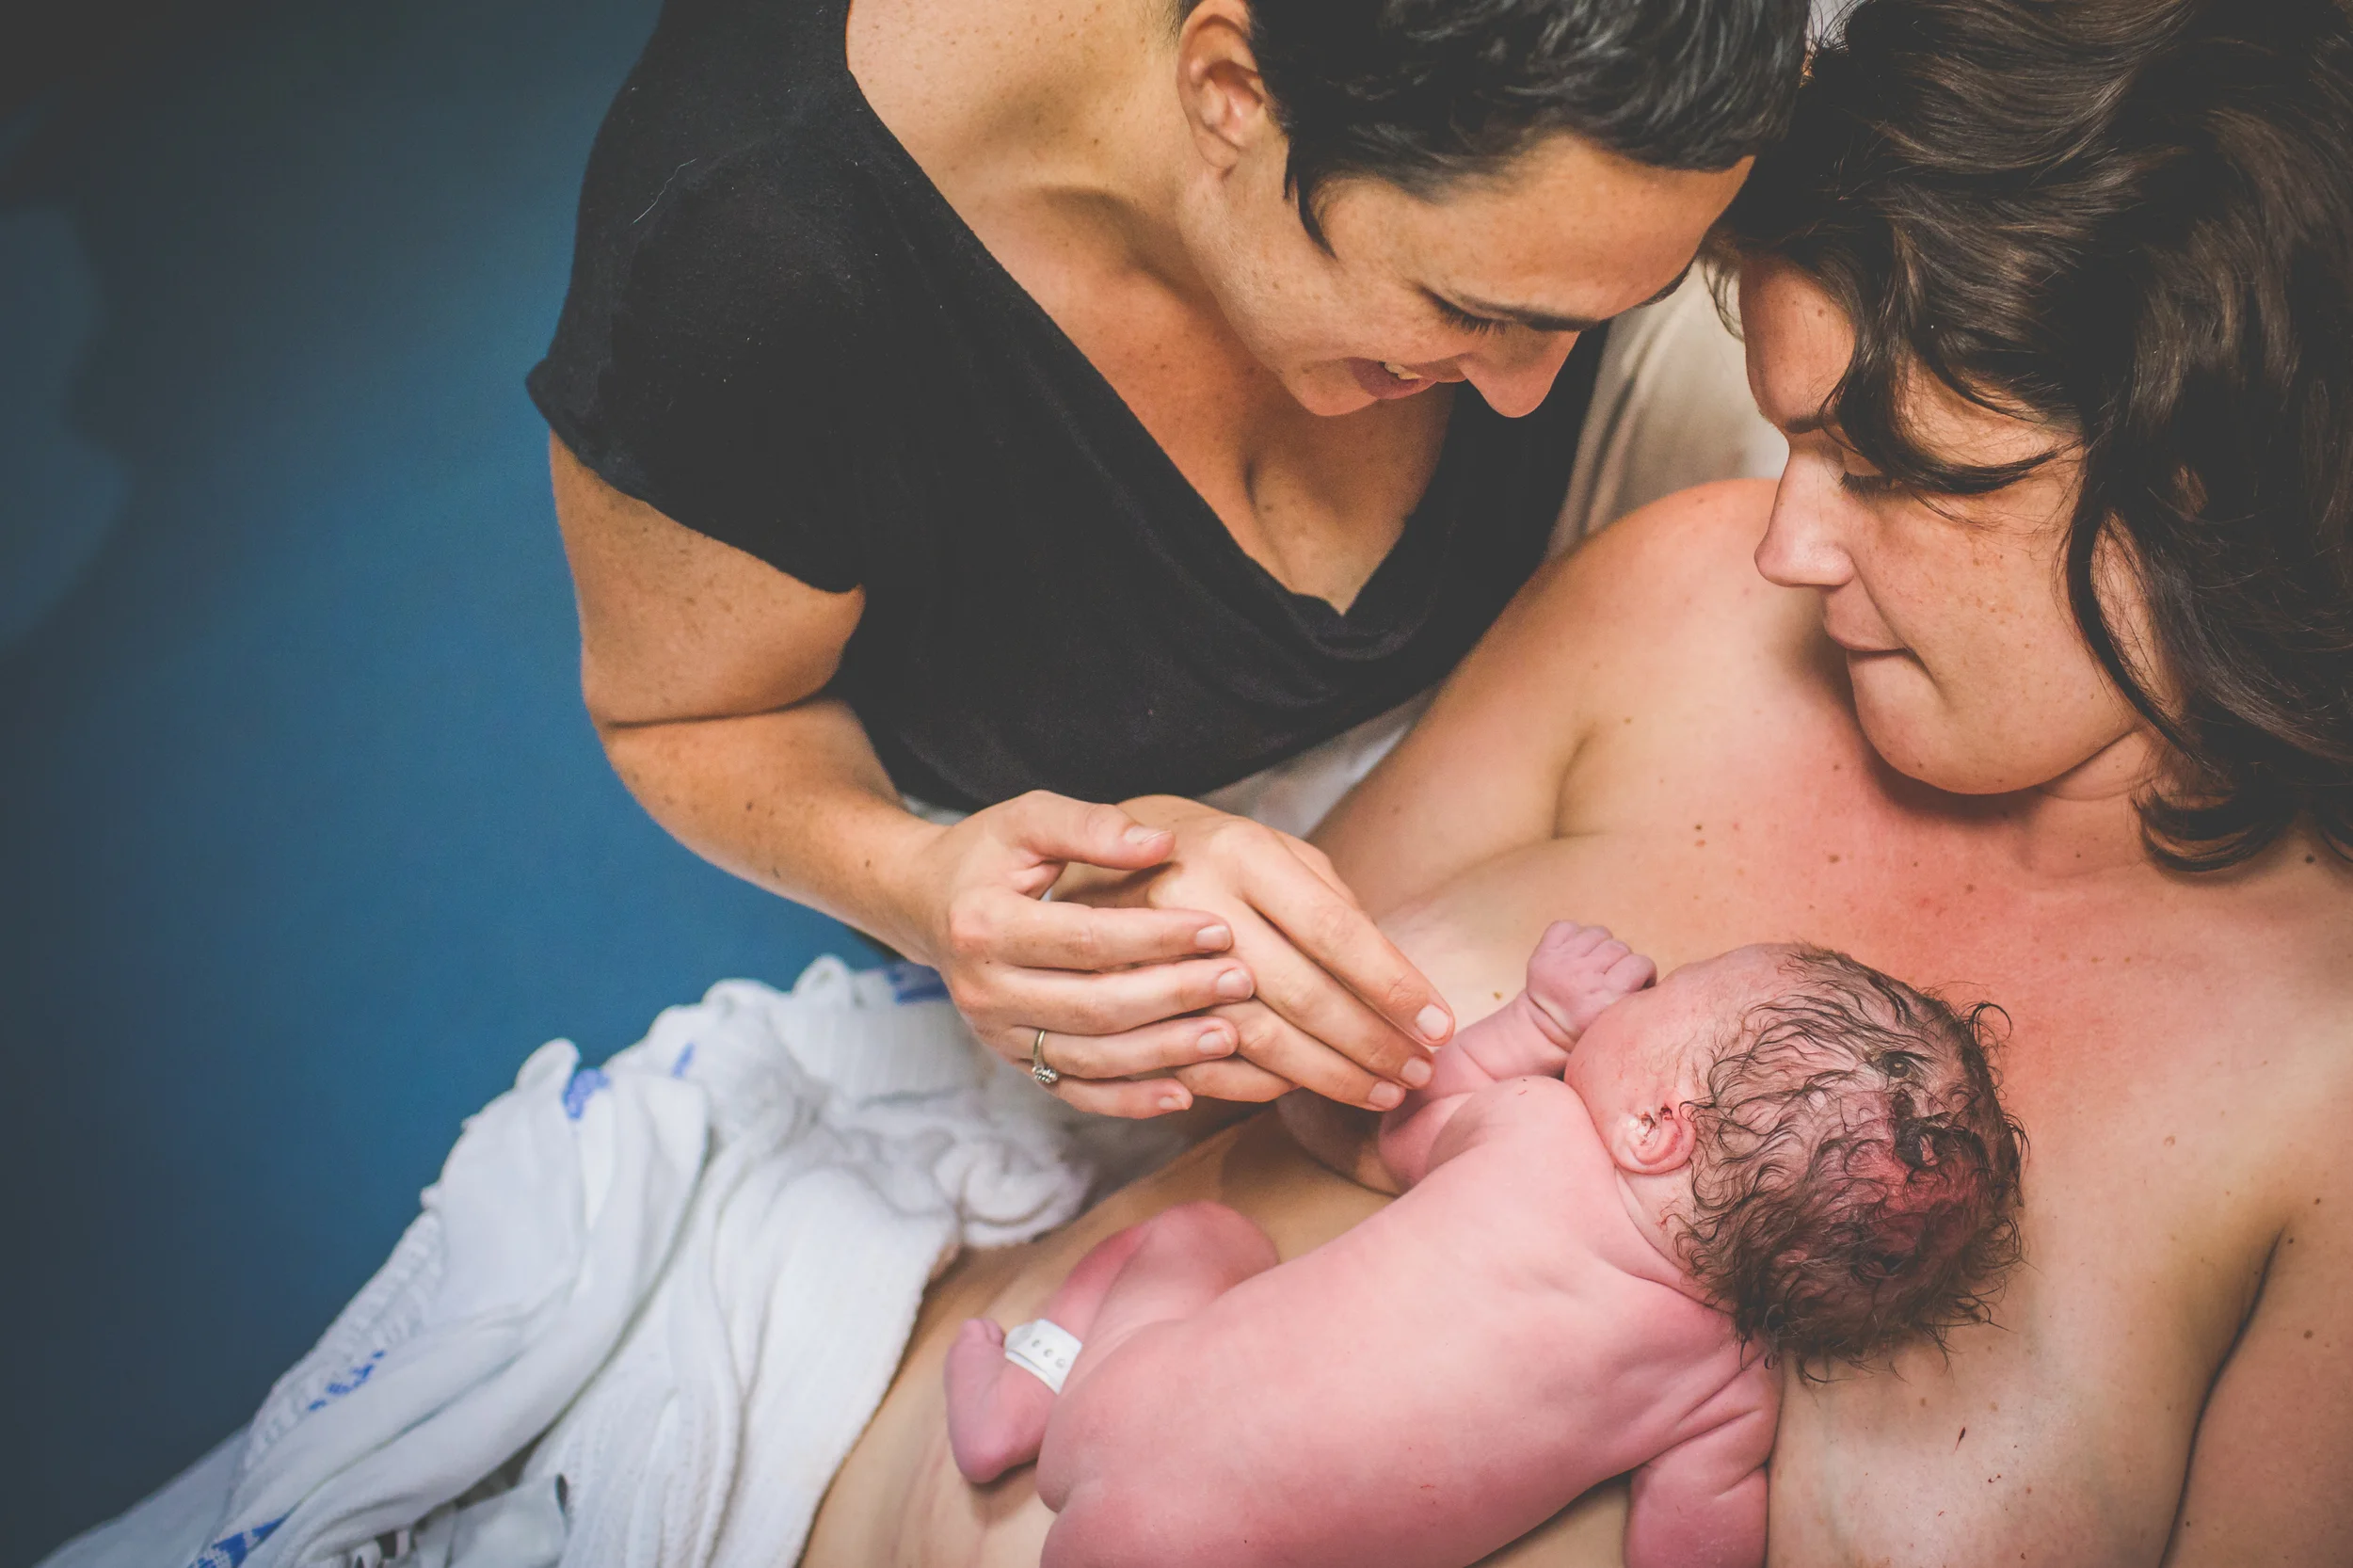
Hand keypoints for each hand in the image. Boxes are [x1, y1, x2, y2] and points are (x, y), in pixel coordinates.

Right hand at [891, 791, 1264, 1117]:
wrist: (926, 905)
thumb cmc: (987, 856)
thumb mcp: (1026, 820)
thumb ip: (1090, 826)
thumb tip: (1161, 843)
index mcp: (984, 926)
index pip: (1085, 940)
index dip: (1156, 937)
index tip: (1219, 928)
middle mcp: (984, 990)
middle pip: (1094, 1006)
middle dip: (1175, 996)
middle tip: (1240, 980)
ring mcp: (997, 1035)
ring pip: (1091, 1058)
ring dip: (1165, 1053)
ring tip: (1230, 1035)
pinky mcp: (1013, 1061)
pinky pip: (1075, 1091)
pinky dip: (1130, 1099)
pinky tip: (1184, 1092)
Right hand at [1060, 796, 1452, 1112]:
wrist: (1084, 856)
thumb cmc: (1205, 851)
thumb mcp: (1269, 847)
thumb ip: (1329, 900)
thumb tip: (1396, 976)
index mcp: (1240, 851)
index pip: (1334, 929)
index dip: (1392, 984)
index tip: (1439, 1026)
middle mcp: (1193, 900)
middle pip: (1298, 992)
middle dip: (1368, 1042)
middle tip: (1417, 1073)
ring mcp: (1150, 957)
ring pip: (1252, 1038)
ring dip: (1323, 1076)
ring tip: (1377, 1094)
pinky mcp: (1118, 1004)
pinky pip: (1195, 1063)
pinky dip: (1254, 1086)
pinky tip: (1298, 1091)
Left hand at [1523, 921, 1656, 1039]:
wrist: (1543, 1033)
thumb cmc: (1589, 1029)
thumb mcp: (1622, 1025)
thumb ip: (1641, 1000)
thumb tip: (1660, 978)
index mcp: (1605, 998)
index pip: (1641, 963)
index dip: (1642, 973)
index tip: (1634, 984)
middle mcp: (1582, 978)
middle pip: (1620, 947)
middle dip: (1620, 961)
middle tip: (1611, 978)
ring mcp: (1560, 963)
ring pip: (1598, 933)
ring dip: (1599, 947)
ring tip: (1594, 967)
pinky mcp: (1544, 954)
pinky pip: (1567, 927)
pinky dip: (1574, 936)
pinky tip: (1575, 956)